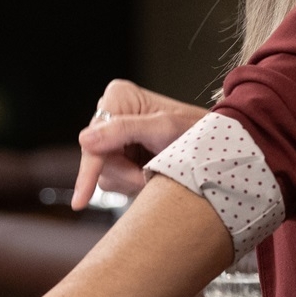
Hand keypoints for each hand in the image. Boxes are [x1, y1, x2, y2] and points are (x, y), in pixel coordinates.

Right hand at [73, 79, 206, 209]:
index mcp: (119, 97)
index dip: (90, 169)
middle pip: (96, 158)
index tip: (82, 199)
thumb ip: (124, 130)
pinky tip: (147, 176)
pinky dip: (131, 183)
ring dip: (129, 180)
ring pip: (104, 173)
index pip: (93, 138)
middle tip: (147, 177)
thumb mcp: (163, 129)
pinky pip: (113, 179)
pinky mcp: (121, 155)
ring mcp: (114, 137)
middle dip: (124, 173)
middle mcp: (111, 114)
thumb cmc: (195, 132)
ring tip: (153, 173)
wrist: (213, 151)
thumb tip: (84, 140)